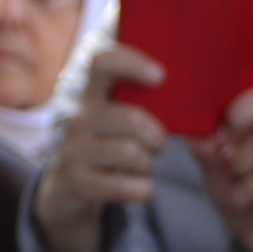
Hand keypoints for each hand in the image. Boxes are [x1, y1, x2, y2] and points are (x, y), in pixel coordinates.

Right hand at [30, 44, 169, 251]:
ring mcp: (75, 148)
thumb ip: (139, 100)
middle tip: (158, 143)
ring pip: (130, 152)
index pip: (103, 62)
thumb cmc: (107, 143)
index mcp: (92, 93)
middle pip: (131, 118)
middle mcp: (80, 117)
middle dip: (157, 136)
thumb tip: (183, 94)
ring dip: (148, 162)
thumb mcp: (114, 116)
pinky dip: (142, 189)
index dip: (132, 63)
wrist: (68, 185)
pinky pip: (121, 185)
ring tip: (144, 164)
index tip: (160, 75)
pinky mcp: (76, 180)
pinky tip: (144, 188)